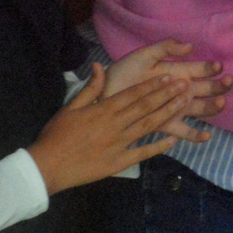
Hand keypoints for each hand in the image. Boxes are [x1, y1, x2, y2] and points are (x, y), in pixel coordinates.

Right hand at [27, 64, 189, 194]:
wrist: (47, 167)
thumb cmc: (56, 135)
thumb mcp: (70, 107)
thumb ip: (89, 88)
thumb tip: (100, 66)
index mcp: (103, 110)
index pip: (132, 94)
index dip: (152, 85)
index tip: (169, 77)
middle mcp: (115, 124)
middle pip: (145, 107)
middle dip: (166, 95)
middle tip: (186, 85)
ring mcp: (119, 144)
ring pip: (148, 126)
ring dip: (167, 113)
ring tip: (184, 103)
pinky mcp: (119, 162)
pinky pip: (143, 153)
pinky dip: (158, 146)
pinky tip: (174, 140)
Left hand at [106, 38, 228, 140]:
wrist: (104, 94)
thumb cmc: (123, 73)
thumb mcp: (144, 55)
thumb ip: (166, 48)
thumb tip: (190, 46)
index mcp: (178, 72)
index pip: (201, 69)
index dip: (211, 67)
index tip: (217, 66)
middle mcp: (182, 91)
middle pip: (208, 90)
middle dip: (220, 86)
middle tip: (227, 82)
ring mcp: (176, 108)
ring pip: (202, 109)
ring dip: (214, 107)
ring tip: (219, 102)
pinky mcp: (168, 124)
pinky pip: (186, 132)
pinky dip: (197, 136)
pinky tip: (206, 135)